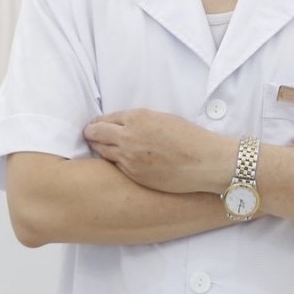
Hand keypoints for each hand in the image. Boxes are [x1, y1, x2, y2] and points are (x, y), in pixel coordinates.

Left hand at [84, 109, 234, 193]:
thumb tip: (123, 125)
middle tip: (90, 136)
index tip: (94, 125)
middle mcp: (128, 137)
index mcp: (136, 118)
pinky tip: (119, 162)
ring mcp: (128, 158)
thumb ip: (138, 121)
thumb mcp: (161, 119)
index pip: (104, 119)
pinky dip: (114, 163)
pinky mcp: (133, 176)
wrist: (203, 162)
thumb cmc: (188, 137)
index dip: (96, 123)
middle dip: (91, 134)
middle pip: (95, 134)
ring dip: (100, 149)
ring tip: (100, 148)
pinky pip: (116, 167)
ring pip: (102, 152)